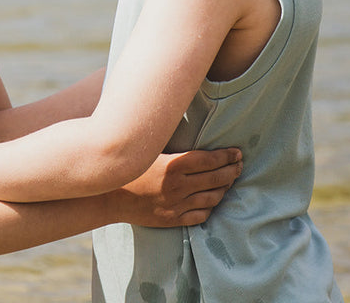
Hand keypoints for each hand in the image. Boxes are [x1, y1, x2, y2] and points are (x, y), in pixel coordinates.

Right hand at [110, 148, 241, 227]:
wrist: (109, 195)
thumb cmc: (128, 167)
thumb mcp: (149, 150)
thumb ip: (169, 144)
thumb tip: (186, 131)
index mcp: (173, 165)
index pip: (209, 160)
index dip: (227, 156)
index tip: (237, 152)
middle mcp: (178, 186)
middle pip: (215, 178)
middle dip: (232, 170)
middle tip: (240, 165)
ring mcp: (176, 204)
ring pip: (212, 198)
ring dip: (224, 188)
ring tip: (230, 181)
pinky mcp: (172, 219)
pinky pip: (200, 215)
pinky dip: (210, 207)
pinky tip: (213, 200)